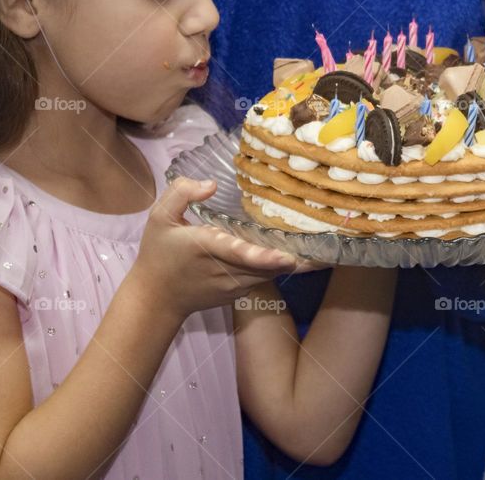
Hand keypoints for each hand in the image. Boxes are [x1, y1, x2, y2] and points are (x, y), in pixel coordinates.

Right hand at [127, 177, 314, 320]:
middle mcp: (227, 271)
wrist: (154, 299)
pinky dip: (279, 266)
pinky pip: (266, 278)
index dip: (266, 258)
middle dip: (299, 256)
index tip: (290, 256)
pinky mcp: (240, 293)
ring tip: (324, 244)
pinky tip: (296, 251)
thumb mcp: (158, 217)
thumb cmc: (157, 254)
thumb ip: (181, 193)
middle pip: (270, 265)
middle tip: (330, 241)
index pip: (241, 255)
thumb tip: (211, 185)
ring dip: (294, 261)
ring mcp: (235, 285)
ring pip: (272, 273)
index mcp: (208, 249)